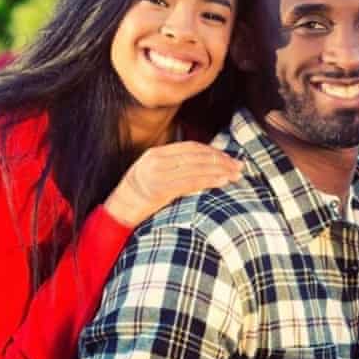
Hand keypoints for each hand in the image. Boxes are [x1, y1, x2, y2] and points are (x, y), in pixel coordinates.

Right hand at [104, 141, 242, 227]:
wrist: (119, 211)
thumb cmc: (139, 197)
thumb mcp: (154, 175)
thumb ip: (173, 167)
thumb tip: (201, 167)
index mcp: (156, 153)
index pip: (191, 147)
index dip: (213, 152)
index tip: (229, 158)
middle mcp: (157, 160)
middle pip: (196, 155)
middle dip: (221, 160)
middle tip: (239, 166)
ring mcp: (157, 174)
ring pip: (196, 168)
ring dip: (219, 171)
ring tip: (236, 175)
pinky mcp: (160, 189)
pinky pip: (190, 182)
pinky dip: (209, 181)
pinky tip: (223, 182)